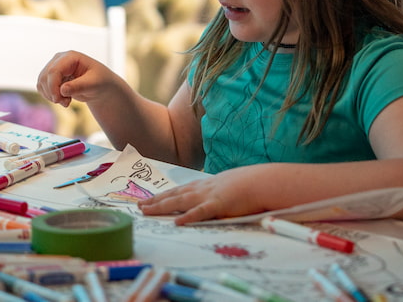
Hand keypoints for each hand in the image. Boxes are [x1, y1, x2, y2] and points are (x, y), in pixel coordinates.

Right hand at [36, 50, 113, 107]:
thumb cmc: (100, 82)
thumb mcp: (93, 84)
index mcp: (71, 57)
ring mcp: (53, 67)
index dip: (53, 87)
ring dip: (51, 96)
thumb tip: (63, 89)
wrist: (100, 86)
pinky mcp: (51, 76)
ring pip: (41, 82)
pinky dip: (49, 96)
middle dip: (53, 93)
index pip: (54, 70)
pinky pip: (42, 87)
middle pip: (45, 77)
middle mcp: (59, 59)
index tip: (58, 100)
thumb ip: (79, 86)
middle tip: (67, 103)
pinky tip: (62, 99)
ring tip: (66, 101)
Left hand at [138, 166, 270, 224]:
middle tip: (139, 206)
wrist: (263, 181)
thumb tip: (211, 200)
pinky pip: (202, 212)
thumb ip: (216, 193)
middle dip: (155, 201)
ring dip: (162, 206)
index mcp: (205, 185)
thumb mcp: (227, 186)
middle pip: (174, 195)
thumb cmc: (248, 184)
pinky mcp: (219, 205)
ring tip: (147, 211)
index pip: (179, 190)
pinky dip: (189, 217)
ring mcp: (209, 196)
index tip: (149, 199)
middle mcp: (203, 189)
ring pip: (181, 201)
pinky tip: (177, 221)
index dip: (163, 195)